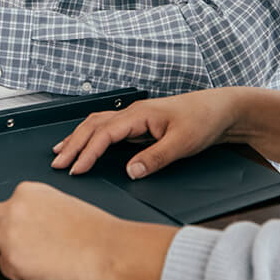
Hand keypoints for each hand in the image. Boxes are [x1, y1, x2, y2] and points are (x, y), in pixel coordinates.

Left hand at [0, 181, 174, 279]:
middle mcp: (13, 210)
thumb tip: (20, 226)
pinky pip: (3, 270)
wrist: (108, 251)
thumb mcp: (60, 206)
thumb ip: (34, 211)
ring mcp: (9, 236)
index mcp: (27, 193)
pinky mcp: (12, 262)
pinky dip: (17, 274)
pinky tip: (40, 271)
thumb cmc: (95, 233)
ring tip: (14, 262)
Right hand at [51, 89, 243, 178]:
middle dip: (73, 145)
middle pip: (93, 126)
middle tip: (57, 163)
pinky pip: (107, 126)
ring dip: (78, 137)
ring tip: (60, 152)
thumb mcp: (183, 144)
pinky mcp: (139, 122)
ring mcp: (135, 116)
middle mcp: (133, 112)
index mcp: (139, 114)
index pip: (104, 133)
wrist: (221, 108)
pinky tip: (86, 143)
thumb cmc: (204, 120)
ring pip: (97, 123)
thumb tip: (131, 172)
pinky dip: (91, 135)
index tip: (76, 169)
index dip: (88, 152)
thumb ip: (155, 158)